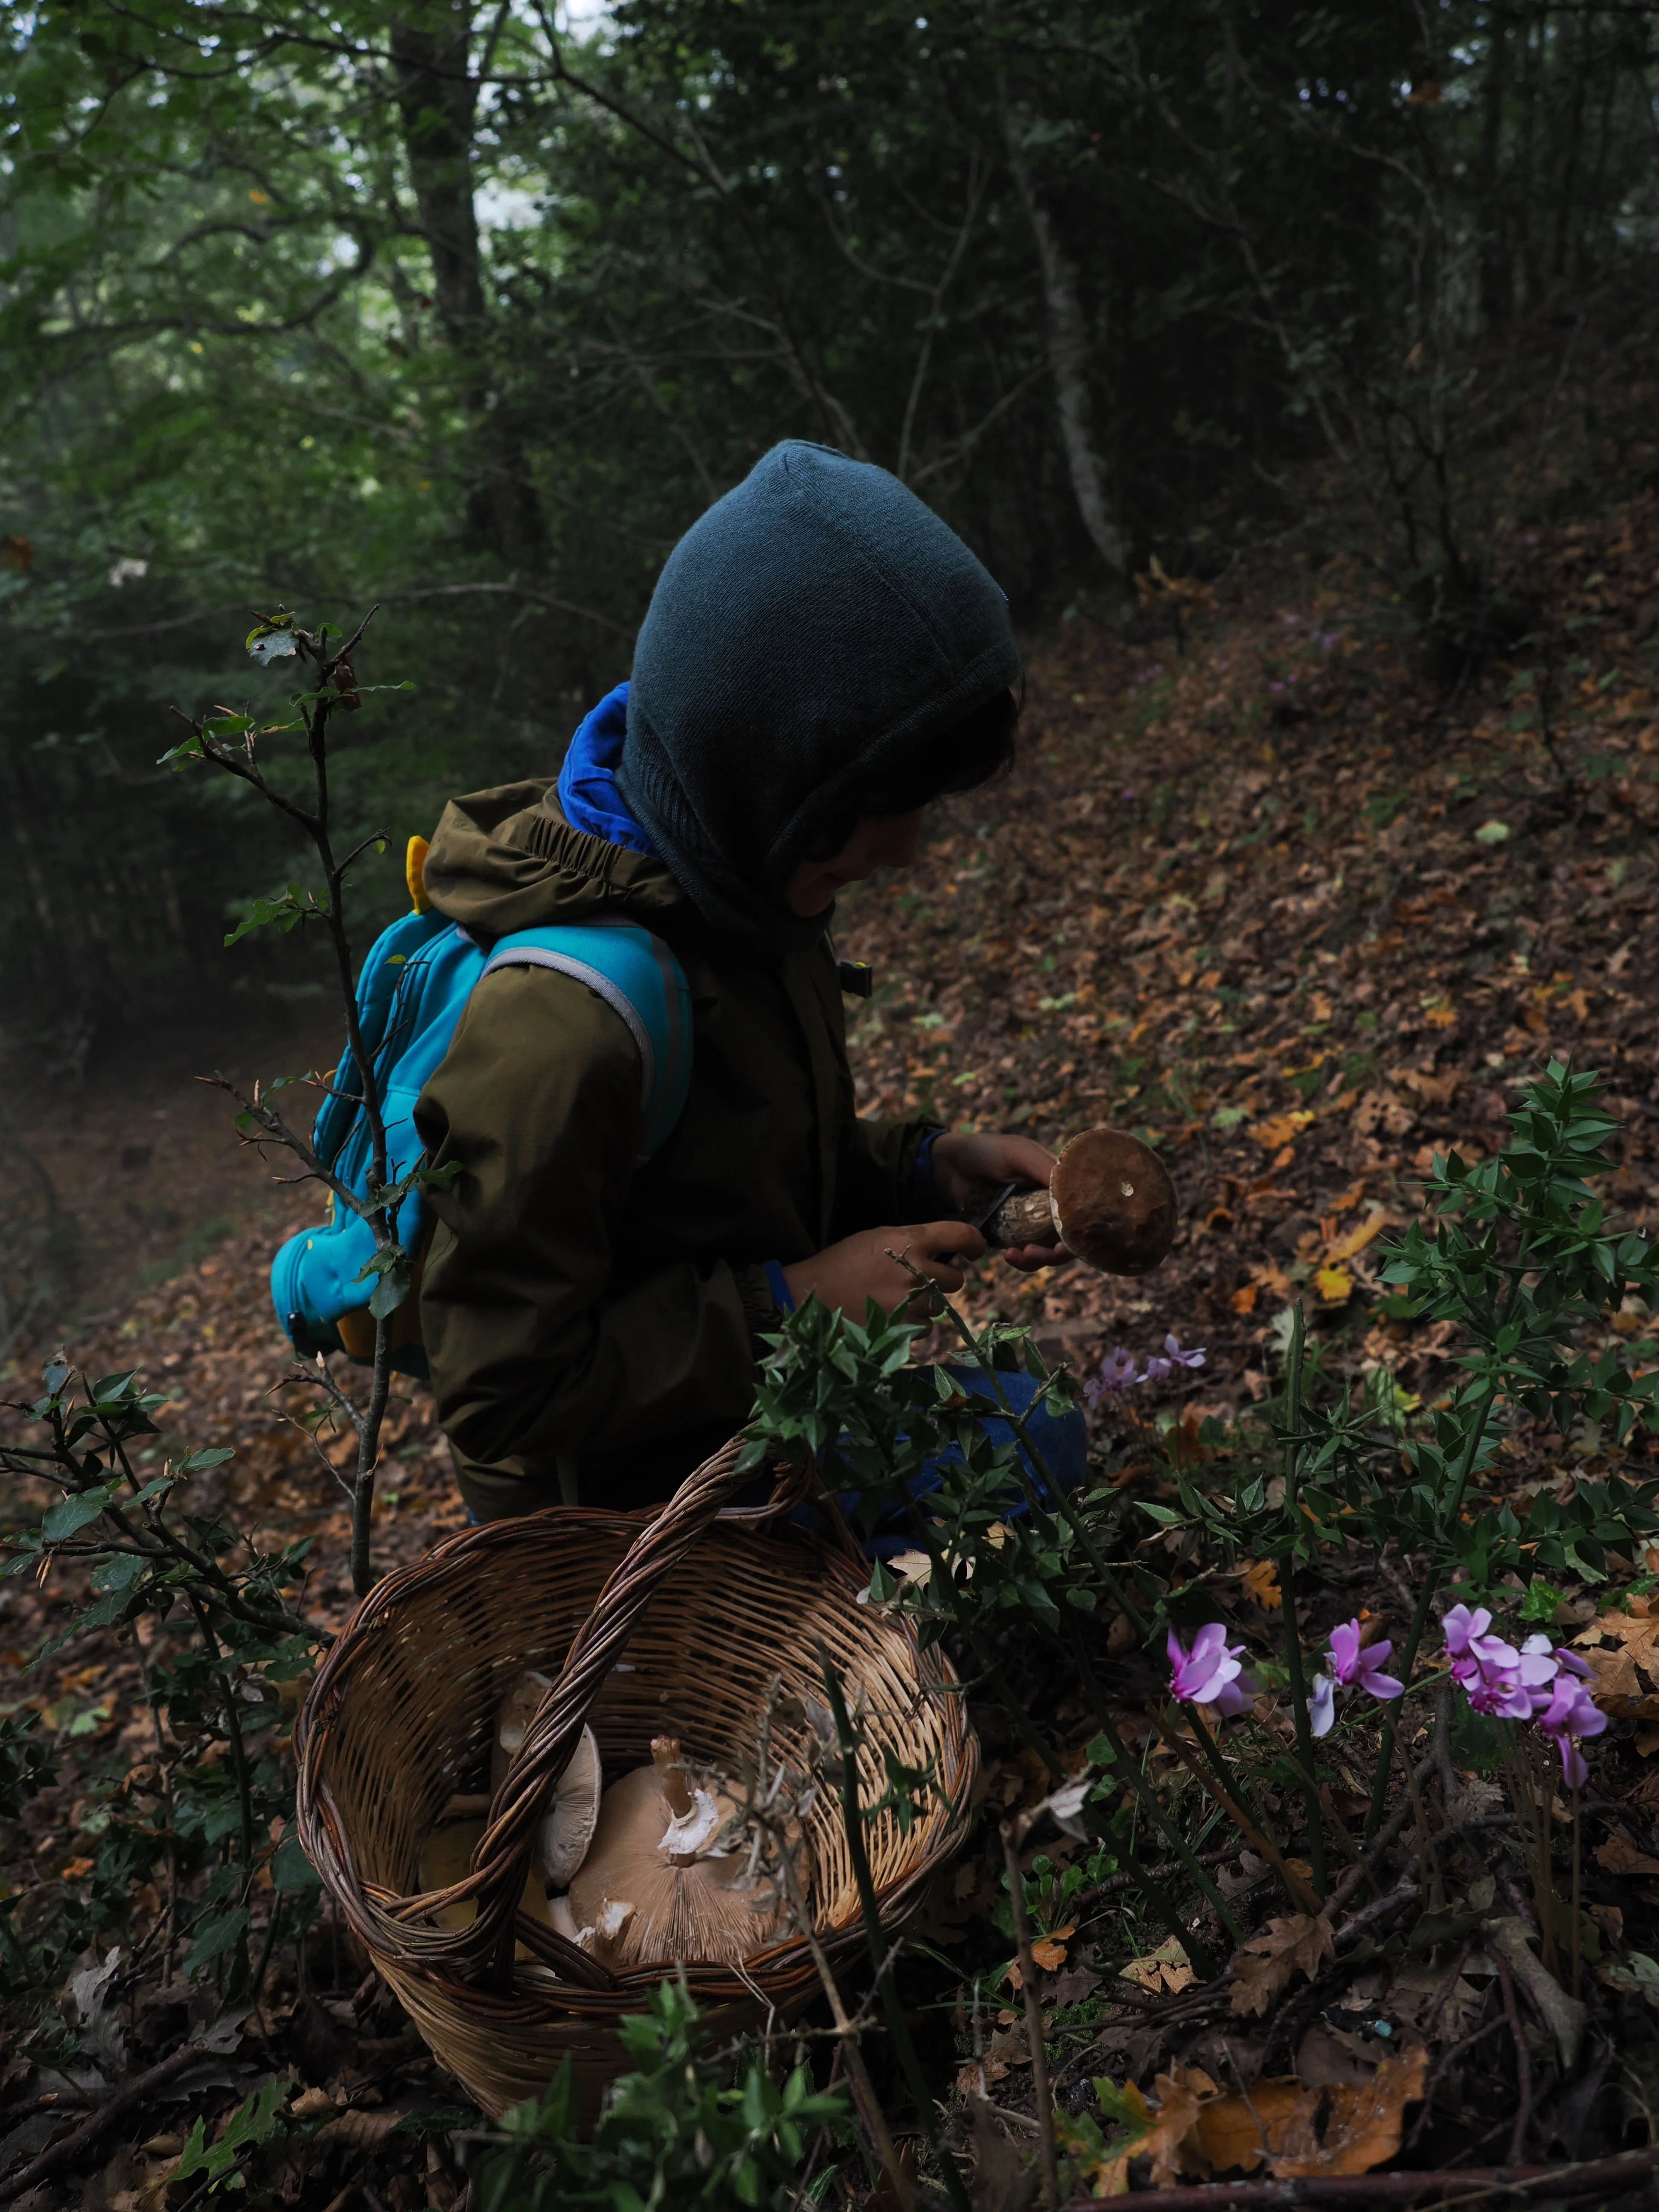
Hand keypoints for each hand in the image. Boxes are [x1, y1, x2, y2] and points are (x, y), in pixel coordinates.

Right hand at [782, 1220, 986, 1318]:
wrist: (810, 1297)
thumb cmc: (841, 1262)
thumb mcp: (876, 1237)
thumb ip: (911, 1240)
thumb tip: (942, 1248)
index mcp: (909, 1240)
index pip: (959, 1234)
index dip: (974, 1242)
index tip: (975, 1249)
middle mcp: (916, 1271)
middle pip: (955, 1278)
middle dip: (943, 1279)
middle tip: (921, 1280)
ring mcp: (911, 1303)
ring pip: (940, 1306)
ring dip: (926, 1304)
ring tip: (896, 1299)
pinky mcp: (903, 1329)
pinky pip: (924, 1327)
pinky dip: (912, 1323)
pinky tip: (889, 1315)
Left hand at [929, 1130, 1070, 1272]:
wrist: (948, 1166)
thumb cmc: (987, 1151)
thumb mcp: (1018, 1153)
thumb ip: (1045, 1169)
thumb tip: (1076, 1194)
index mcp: (1059, 1185)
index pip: (1081, 1213)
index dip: (1078, 1232)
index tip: (1064, 1243)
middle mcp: (1050, 1206)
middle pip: (1066, 1238)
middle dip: (1055, 1252)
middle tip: (1034, 1252)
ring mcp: (1031, 1223)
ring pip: (1046, 1250)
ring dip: (1037, 1259)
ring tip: (1017, 1255)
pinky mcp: (1011, 1235)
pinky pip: (1023, 1254)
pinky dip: (1019, 1259)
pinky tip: (1007, 1254)